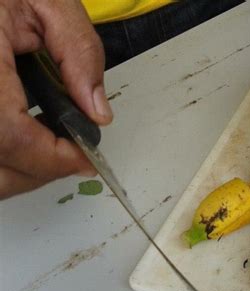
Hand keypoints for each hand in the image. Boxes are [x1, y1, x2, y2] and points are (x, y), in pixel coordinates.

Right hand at [0, 0, 111, 198]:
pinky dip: (7, 158)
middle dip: (40, 171)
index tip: (85, 159)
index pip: (9, 137)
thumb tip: (98, 112)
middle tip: (72, 156)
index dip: (51, 159)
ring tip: (49, 146)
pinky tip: (26, 135)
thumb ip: (79, 53)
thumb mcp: (47, 2)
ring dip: (21, 171)